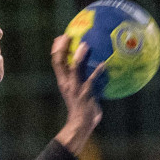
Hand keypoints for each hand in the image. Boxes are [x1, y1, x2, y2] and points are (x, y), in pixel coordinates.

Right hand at [51, 34, 103, 154]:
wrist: (80, 125)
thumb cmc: (81, 108)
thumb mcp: (77, 91)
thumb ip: (80, 79)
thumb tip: (89, 67)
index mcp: (63, 82)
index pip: (56, 62)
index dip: (57, 49)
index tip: (60, 37)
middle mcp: (67, 83)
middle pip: (60, 62)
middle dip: (62, 47)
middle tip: (68, 35)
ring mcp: (75, 88)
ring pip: (74, 68)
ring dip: (79, 56)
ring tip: (85, 45)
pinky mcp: (85, 93)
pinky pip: (91, 80)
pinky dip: (97, 72)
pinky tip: (104, 64)